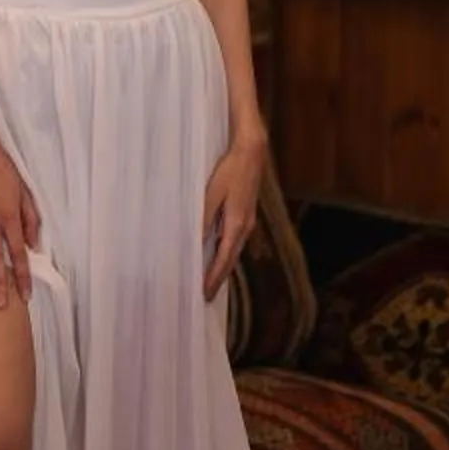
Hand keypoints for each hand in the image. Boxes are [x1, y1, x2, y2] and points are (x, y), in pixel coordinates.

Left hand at [202, 133, 265, 300]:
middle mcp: (245, 228)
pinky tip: (219, 254)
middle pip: (231, 260)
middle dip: (219, 278)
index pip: (223, 260)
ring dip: (223, 267)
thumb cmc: (230, 172)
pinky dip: (227, 254)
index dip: (214, 278)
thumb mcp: (212, 195)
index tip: (205, 294)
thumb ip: (204, 219)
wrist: (252, 153)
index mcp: (236, 225)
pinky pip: (236, 241)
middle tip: (207, 296)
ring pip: (234, 251)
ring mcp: (248, 221)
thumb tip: (196, 241)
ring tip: (212, 281)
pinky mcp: (246, 214)